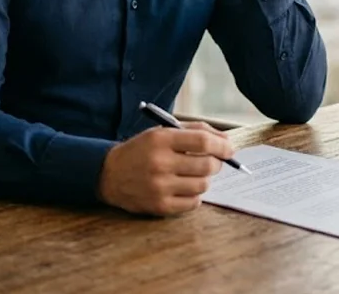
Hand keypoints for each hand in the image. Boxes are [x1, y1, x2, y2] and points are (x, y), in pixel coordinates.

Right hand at [97, 122, 233, 216]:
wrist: (109, 174)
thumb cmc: (141, 150)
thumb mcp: (161, 132)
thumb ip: (193, 131)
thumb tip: (225, 140)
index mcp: (161, 139)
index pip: (203, 141)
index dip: (222, 145)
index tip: (230, 149)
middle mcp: (160, 163)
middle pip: (207, 165)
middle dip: (216, 163)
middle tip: (212, 162)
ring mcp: (160, 187)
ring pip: (203, 185)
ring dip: (204, 179)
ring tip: (193, 175)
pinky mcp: (159, 206)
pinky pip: (193, 203)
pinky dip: (194, 195)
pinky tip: (184, 188)